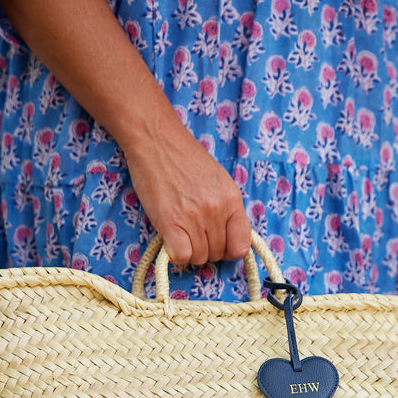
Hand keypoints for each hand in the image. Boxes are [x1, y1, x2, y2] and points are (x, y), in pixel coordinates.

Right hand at [122, 116, 250, 265]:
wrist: (156, 139)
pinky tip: (170, 239)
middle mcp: (216, 210)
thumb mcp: (218, 180)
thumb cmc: (185, 158)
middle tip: (192, 233)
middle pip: (217, 254)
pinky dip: (175, 254)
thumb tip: (225, 238)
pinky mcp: (170, 222)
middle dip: (205, 249)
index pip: (241, 245)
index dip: (229, 250)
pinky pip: (181, 256)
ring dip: (189, 251)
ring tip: (180, 230)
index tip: (219, 245)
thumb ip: (226, 209)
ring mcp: (194, 217)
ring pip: (198, 258)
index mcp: (232, 199)